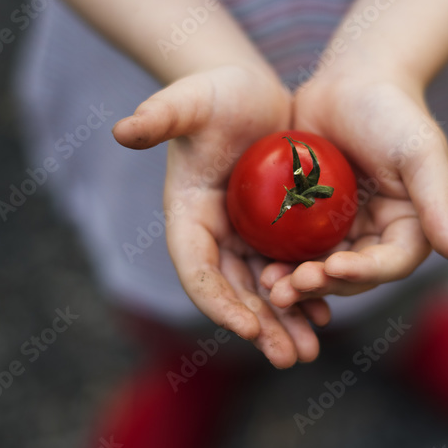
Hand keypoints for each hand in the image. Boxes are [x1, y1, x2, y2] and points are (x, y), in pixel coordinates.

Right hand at [112, 64, 327, 367]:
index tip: (248, 328)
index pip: (198, 271)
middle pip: (233, 293)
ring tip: (311, 351)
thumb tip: (121, 131)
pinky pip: (288, 271)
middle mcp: (213, 235)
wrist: (247, 90)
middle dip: (260, 327)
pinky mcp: (272, 232)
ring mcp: (242, 237)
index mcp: (187, 216)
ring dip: (284, 322)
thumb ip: (159, 116)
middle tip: (290, 358)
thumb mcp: (190, 100)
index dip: (220, 302)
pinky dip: (305, 295)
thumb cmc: (215, 91)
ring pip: (263, 291)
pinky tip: (326, 313)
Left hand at [261, 70, 447, 309]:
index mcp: (409, 231)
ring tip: (270, 286)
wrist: (351, 81)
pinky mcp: (307, 221)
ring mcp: (338, 232)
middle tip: (288, 287)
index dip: (362, 273)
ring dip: (296, 283)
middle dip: (321, 285)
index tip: (333, 268)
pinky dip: (277, 260)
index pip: (389, 264)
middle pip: (349, 277)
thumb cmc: (393, 111)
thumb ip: (439, 203)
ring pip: (318, 269)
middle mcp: (375, 239)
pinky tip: (257, 265)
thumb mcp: (421, 154)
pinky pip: (292, 247)